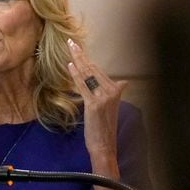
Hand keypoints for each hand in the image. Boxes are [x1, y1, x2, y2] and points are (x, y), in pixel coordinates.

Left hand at [66, 39, 126, 189]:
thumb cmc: (103, 129)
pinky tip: (70, 66)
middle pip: (94, 69)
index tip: (79, 49)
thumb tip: (120, 82)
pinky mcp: (95, 104)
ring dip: (78, 60)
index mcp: (116, 90)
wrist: (105, 146)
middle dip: (81, 55)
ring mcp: (104, 97)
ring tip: (69, 48)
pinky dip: (76, 75)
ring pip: (89, 75)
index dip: (88, 59)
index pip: (99, 71)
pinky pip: (83, 86)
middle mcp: (112, 91)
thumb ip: (111, 94)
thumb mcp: (110, 108)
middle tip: (70, 42)